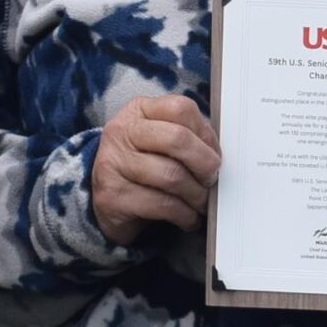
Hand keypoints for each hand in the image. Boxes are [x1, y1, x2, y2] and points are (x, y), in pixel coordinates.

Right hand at [90, 96, 220, 244]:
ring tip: (201, 203)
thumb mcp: (160, 142)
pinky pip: (162, 205)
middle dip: (204, 164)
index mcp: (138, 111)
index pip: (181, 108)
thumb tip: (219, 155)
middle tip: (211, 180)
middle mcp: (121, 132)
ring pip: (172, 176)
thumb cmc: (144, 167)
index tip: (215, 155)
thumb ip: (188, 138)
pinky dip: (185, 215)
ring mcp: (113, 163)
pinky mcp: (112, 196)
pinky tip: (188, 218)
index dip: (206, 134)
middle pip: (177, 139)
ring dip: (196, 195)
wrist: (107, 202)